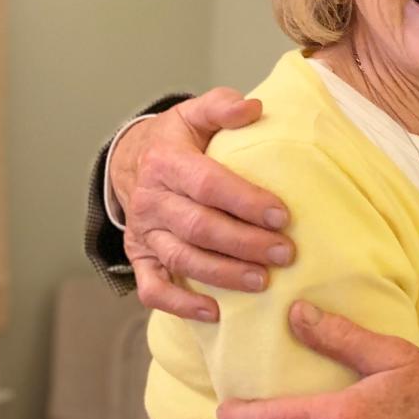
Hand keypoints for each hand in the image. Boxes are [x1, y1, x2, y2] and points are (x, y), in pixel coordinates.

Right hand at [113, 88, 293, 320]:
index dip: (246, 201)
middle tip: (285, 253)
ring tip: (262, 282)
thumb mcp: (195, 113)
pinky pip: (153, 288)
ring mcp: (143, 233)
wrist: (132, 161)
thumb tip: (253, 107)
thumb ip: (223, 106)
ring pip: (182, 259)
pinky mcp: (139, 258)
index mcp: (167, 162)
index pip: (208, 184)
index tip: (283, 215)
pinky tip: (214, 312)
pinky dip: (181, 304)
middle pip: (199, 227)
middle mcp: (151, 200)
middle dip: (245, 243)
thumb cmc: (177, 139)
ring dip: (224, 274)